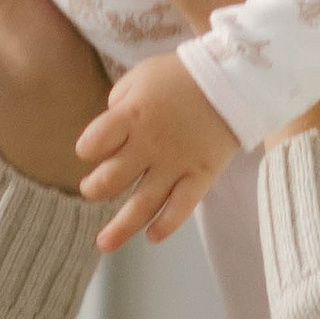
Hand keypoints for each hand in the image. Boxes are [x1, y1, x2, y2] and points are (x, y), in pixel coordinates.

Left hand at [76, 48, 241, 251]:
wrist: (233, 77)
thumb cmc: (181, 75)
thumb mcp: (140, 76)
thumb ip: (118, 104)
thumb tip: (107, 130)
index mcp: (131, 115)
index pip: (94, 143)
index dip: (87, 149)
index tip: (90, 150)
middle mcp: (149, 144)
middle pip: (111, 179)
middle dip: (94, 189)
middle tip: (93, 189)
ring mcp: (176, 164)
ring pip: (143, 203)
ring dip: (120, 227)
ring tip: (104, 243)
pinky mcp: (201, 176)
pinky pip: (181, 208)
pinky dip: (166, 226)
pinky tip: (152, 236)